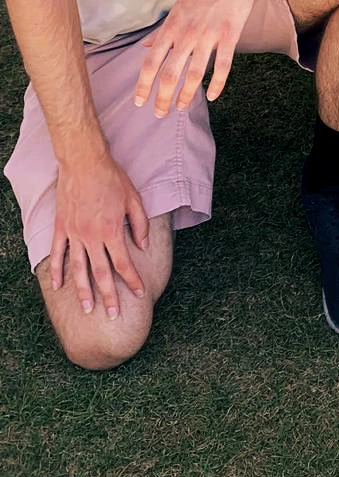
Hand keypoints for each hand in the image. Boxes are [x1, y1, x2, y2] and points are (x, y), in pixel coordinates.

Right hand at [49, 154, 149, 316]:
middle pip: (100, 273)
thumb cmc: (112, 178)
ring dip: (82, 291)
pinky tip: (58, 286)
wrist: (84, 162)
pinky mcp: (61, 227)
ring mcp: (73, 233)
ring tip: (87, 308)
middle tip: (112, 315)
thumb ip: (139, 224)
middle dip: (108, 295)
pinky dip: (57, 271)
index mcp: (111, 230)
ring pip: (78, 268)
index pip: (123, 263)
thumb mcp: (134, 199)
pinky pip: (57, 253)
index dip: (132, 281)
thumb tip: (142, 246)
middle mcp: (91, 236)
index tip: (140, 294)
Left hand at [134, 0, 257, 117]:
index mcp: (171, 27)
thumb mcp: (178, 7)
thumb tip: (145, 47)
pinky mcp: (230, 35)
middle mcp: (186, 34)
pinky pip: (223, 65)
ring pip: (195, 74)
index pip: (151, 62)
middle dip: (162, 97)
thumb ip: (162, 31)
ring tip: (181, 108)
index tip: (138, 102)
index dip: (143, 85)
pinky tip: (212, 96)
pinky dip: (217, 84)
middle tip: (159, 114)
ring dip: (186, 95)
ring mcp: (209, 35)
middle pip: (170, 73)